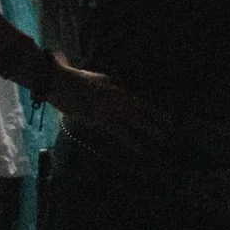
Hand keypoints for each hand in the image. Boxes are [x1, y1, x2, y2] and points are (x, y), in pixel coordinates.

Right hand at [49, 62, 172, 150]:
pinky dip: (131, 140)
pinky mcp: (100, 117)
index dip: (152, 109)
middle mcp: (116, 94)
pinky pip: (119, 131)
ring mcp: (110, 105)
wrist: (58, 82)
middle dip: (157, 118)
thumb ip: (110, 88)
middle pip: (141, 107)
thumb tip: (122, 96)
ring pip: (135, 118)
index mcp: (116, 85)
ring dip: (150, 128)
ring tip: (163, 137)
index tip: (165, 117)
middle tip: (171, 126)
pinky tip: (140, 148)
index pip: (138, 100)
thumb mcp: (97, 81)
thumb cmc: (73, 82)